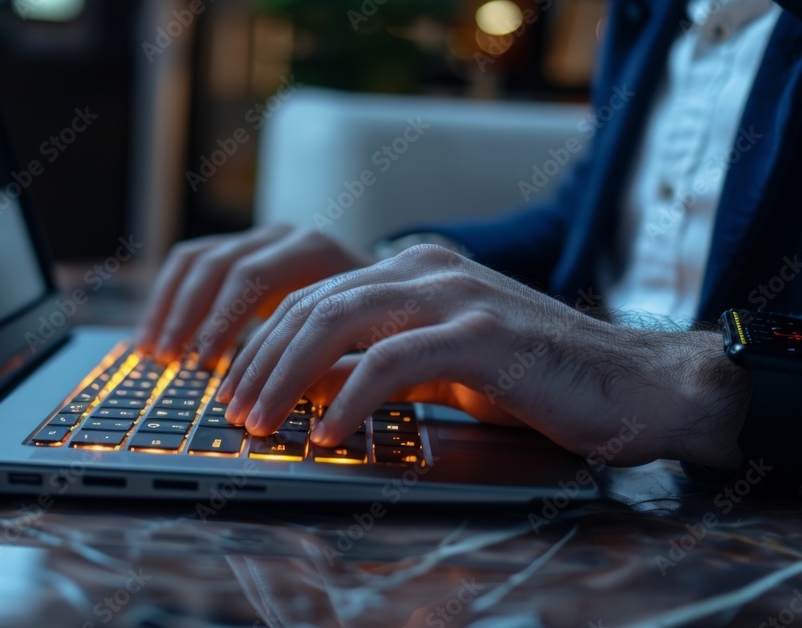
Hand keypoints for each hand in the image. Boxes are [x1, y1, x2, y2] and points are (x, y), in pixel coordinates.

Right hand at [136, 224, 374, 366]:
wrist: (397, 284)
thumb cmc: (387, 321)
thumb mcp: (376, 339)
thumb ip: (343, 364)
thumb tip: (310, 399)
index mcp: (317, 251)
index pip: (256, 280)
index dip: (227, 326)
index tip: (211, 371)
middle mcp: (286, 236)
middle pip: (224, 267)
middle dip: (197, 322)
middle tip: (179, 366)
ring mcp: (261, 239)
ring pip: (199, 262)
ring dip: (173, 308)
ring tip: (158, 354)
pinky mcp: (243, 250)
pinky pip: (191, 263)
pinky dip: (169, 298)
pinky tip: (155, 335)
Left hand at [217, 244, 749, 469]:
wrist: (635, 384)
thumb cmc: (538, 378)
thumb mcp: (445, 363)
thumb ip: (383, 362)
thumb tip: (315, 390)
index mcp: (413, 269)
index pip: (313, 296)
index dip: (266, 343)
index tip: (238, 388)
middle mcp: (426, 270)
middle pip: (313, 304)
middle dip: (261, 361)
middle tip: (235, 411)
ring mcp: (456, 297)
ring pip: (339, 322)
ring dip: (288, 376)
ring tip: (262, 422)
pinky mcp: (483, 335)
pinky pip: (393, 363)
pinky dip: (350, 398)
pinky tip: (329, 433)